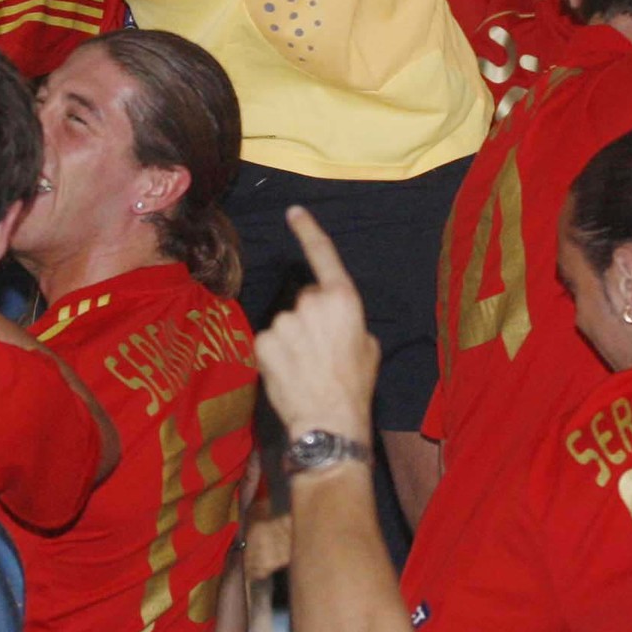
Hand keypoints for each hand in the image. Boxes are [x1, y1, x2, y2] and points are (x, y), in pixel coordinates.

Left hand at [255, 207, 377, 439]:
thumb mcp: (368, 346)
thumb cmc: (355, 385)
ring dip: (292, 338)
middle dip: (309, 318)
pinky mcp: (263, 340)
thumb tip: (335, 320)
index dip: (308, 231)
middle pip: (304, 299)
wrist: (329, 419)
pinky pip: (268, 340)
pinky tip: (289, 372)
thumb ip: (349, 322)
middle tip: (322, 351)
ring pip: (285, 322)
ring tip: (306, 367)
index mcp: (343, 299)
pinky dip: (275, 354)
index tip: (294, 212)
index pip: (323, 256)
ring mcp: (284, 320)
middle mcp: (311, 302)